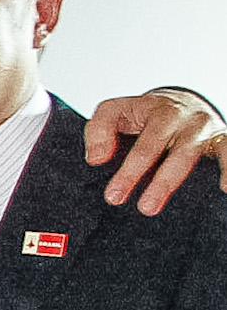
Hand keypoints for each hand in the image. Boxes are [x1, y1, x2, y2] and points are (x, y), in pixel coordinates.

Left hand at [82, 89, 225, 212]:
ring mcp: (202, 128)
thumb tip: (95, 159)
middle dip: (144, 176)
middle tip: (130, 204)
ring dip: (170, 180)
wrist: (187, 102)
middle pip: (156, 144)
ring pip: (187, 153)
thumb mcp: (117, 113)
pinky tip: (225, 188)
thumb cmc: (145, 115)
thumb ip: (98, 131)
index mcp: (152, 109)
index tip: (113, 195)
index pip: (135, 135)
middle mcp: (179, 116)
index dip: (125, 167)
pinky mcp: (221, 139)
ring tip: (156, 207)